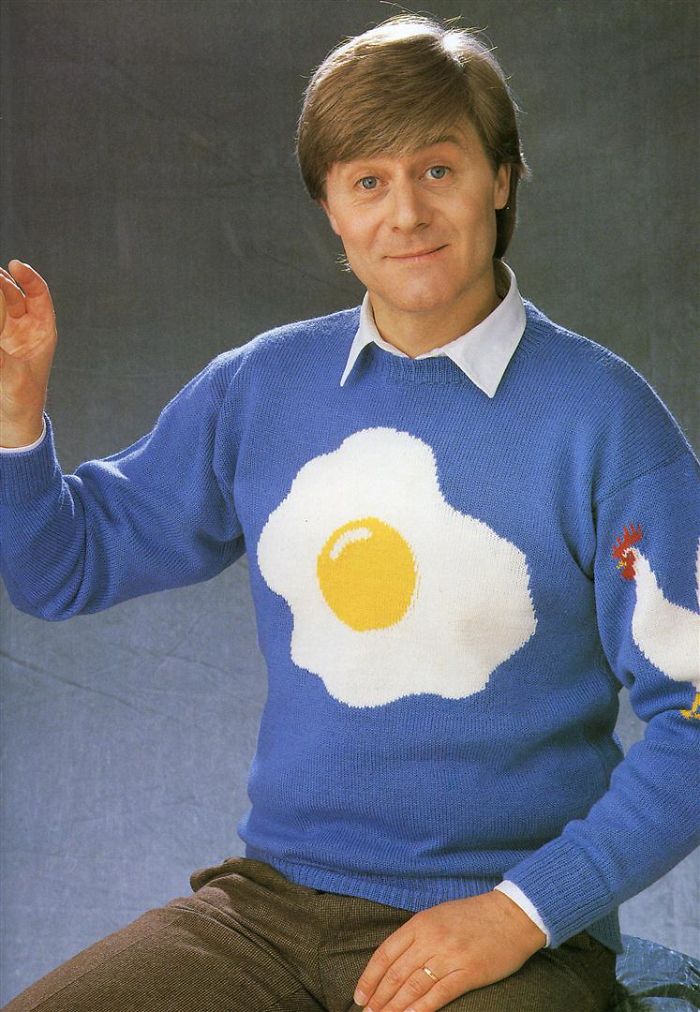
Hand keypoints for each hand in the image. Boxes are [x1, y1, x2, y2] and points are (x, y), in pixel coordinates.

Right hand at [0, 260, 56, 445]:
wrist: (11, 423)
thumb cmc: (21, 402)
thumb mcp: (11, 376)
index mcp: (42, 332)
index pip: (39, 295)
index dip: (29, 277)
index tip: (15, 265)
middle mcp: (26, 329)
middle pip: (13, 293)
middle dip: (0, 280)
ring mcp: (8, 334)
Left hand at [353, 889, 546, 1011]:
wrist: (512, 915)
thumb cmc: (474, 916)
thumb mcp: (439, 915)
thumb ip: (417, 935)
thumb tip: (394, 962)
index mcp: (421, 923)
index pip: (386, 953)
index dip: (370, 977)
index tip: (360, 995)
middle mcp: (431, 939)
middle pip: (396, 973)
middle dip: (379, 997)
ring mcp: (449, 956)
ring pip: (414, 986)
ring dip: (395, 1007)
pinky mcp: (468, 973)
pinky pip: (439, 994)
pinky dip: (422, 1008)